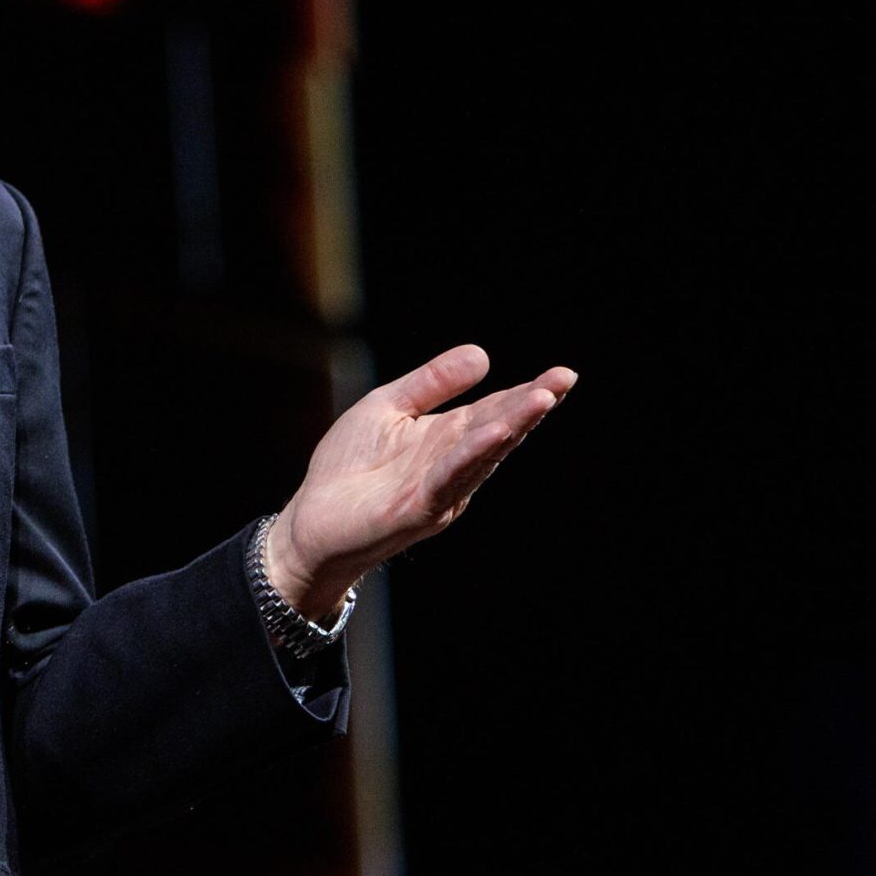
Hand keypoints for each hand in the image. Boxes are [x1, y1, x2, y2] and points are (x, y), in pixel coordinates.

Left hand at [266, 345, 577, 619]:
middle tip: (564, 380)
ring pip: (482, 454)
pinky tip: (495, 434)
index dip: (527, 394)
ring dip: (512, 426)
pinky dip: (472, 455)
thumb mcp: (388, 407)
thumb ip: (431, 383)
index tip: (564, 375)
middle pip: (498, 430)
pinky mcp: (417, 509)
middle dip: (530, 406)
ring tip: (542, 398)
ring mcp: (439, 489)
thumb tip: (484, 354)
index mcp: (447, 438)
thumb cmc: (349, 465)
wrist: (311, 521)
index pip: (495, 411)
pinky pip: (449, 478)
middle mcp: (452, 464)